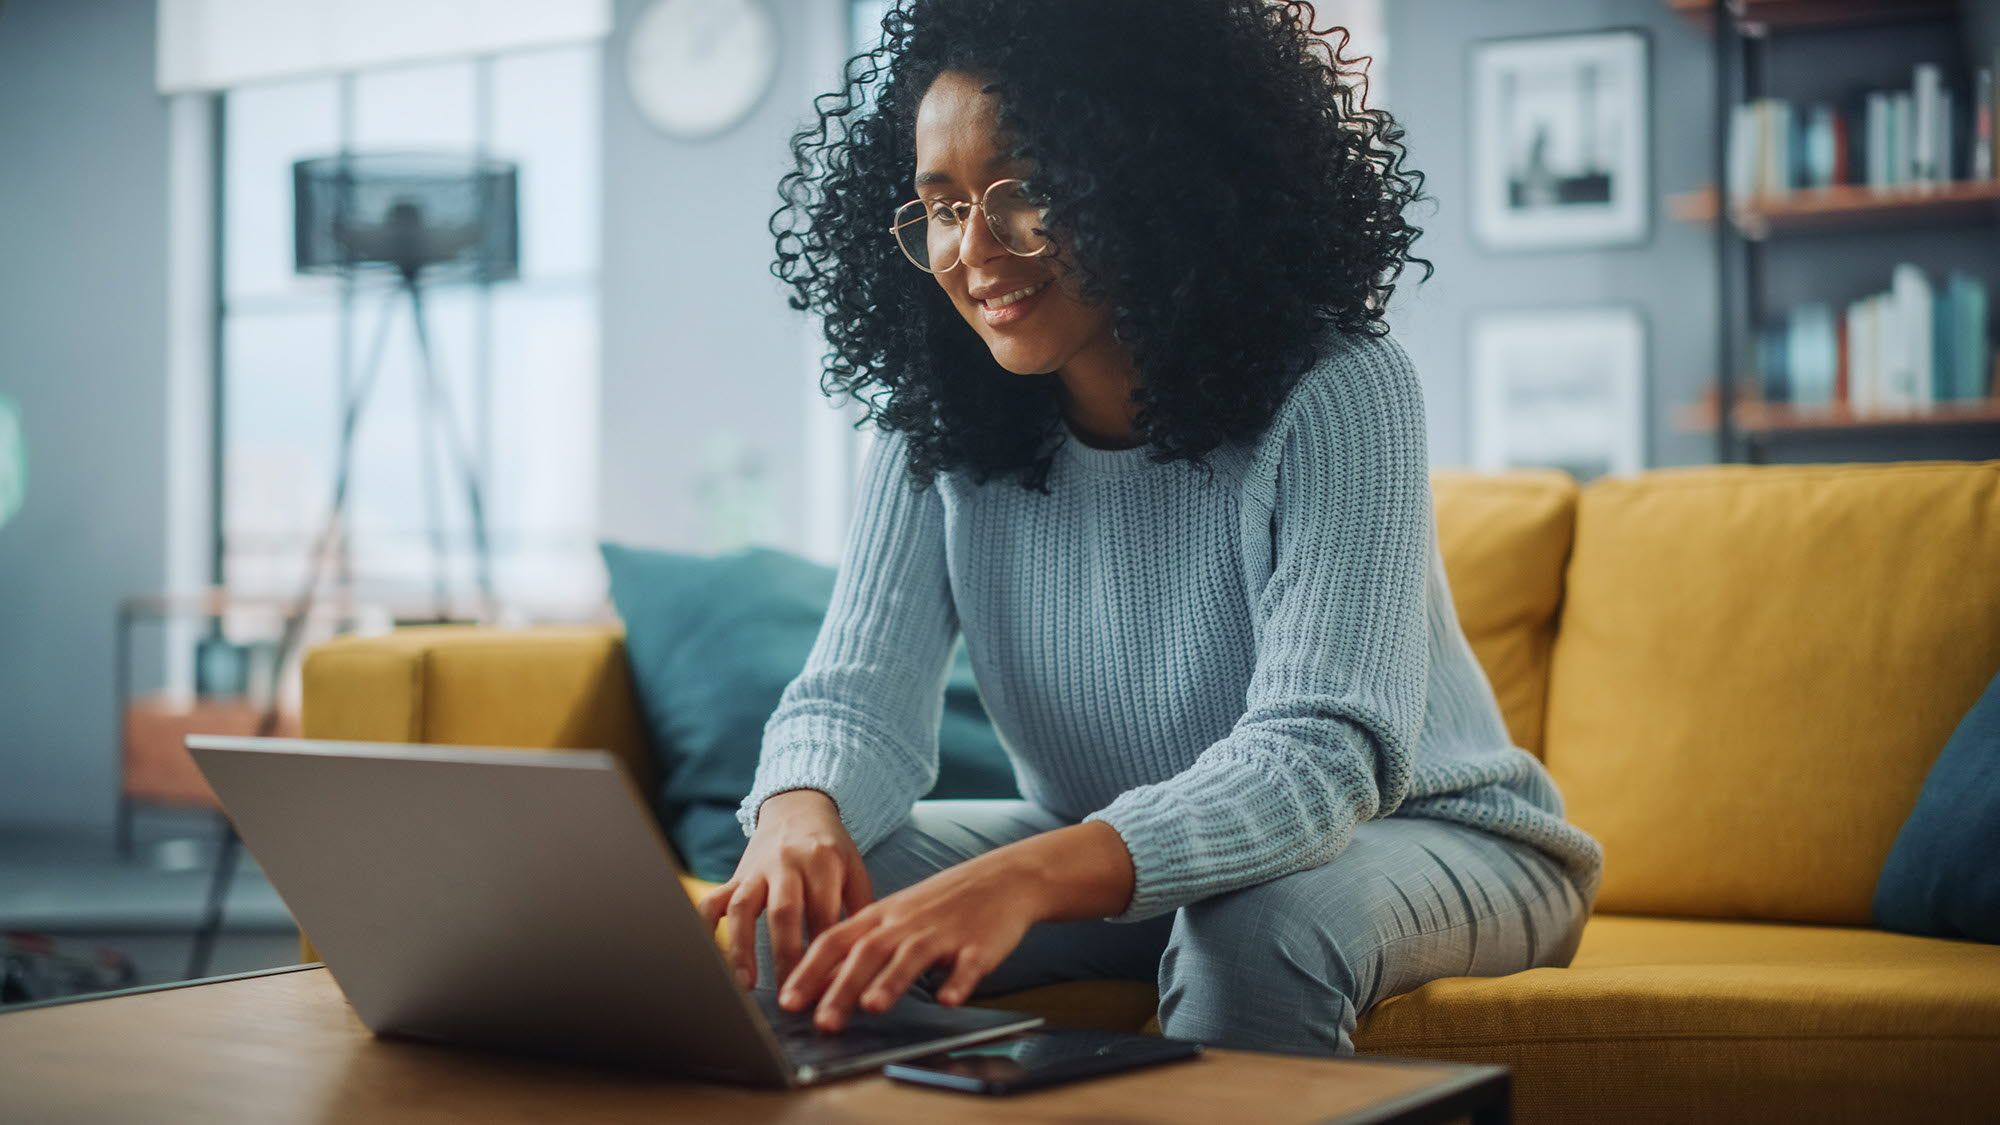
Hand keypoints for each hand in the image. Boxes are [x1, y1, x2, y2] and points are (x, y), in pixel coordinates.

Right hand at [695, 789, 872, 991]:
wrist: (798, 808)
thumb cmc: (832, 849)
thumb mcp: (855, 869)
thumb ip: (861, 908)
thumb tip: (863, 958)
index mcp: (823, 862)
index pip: (824, 914)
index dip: (825, 952)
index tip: (829, 987)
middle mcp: (787, 863)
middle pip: (784, 912)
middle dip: (786, 956)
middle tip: (790, 996)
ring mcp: (757, 869)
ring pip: (744, 907)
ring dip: (742, 947)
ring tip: (745, 984)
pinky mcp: (736, 875)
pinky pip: (713, 899)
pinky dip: (706, 926)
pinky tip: (705, 956)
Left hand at [777, 849, 1042, 1031]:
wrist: (1002, 878)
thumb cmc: (941, 905)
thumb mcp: (894, 918)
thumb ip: (858, 950)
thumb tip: (817, 986)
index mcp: (881, 917)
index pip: (835, 941)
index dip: (809, 971)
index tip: (787, 1002)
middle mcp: (906, 923)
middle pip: (867, 952)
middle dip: (842, 987)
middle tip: (822, 1022)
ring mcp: (943, 932)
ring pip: (912, 955)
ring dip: (892, 981)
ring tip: (874, 1007)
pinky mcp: (979, 944)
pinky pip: (967, 964)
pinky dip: (958, 982)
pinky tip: (948, 1000)